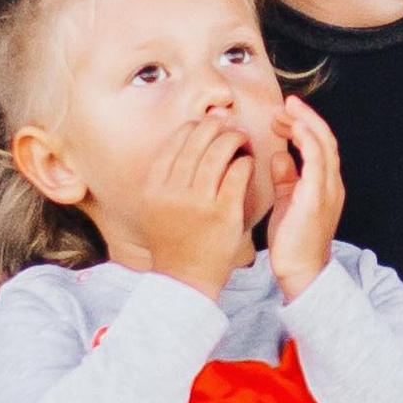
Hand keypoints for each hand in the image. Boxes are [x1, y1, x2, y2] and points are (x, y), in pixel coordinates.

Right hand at [136, 111, 256, 296]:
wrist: (186, 279)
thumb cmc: (175, 240)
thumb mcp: (156, 207)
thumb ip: (166, 178)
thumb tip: (187, 140)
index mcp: (154, 188)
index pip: (174, 143)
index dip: (193, 127)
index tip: (206, 124)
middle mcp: (172, 193)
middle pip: (196, 143)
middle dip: (215, 127)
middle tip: (228, 124)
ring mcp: (197, 203)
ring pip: (217, 154)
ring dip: (233, 139)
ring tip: (241, 138)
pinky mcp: (223, 214)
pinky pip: (237, 174)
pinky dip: (245, 162)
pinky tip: (248, 161)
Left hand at [265, 94, 344, 300]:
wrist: (299, 271)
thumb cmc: (292, 242)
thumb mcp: (287, 201)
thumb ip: (286, 178)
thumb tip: (279, 156)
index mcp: (325, 185)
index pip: (319, 146)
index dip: (304, 126)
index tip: (282, 115)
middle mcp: (331, 184)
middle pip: (325, 139)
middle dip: (305, 117)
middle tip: (284, 105)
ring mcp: (327, 190)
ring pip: (324, 144)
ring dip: (305, 122)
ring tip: (287, 110)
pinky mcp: (317, 197)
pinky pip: (317, 160)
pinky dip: (307, 140)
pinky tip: (294, 128)